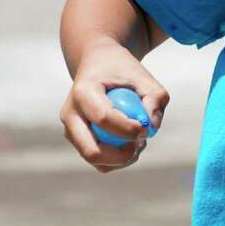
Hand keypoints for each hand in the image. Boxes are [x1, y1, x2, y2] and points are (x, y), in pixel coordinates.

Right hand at [59, 41, 169, 172]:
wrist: (97, 64)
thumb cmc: (121, 69)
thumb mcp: (142, 75)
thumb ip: (154, 96)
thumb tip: (152, 127)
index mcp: (83, 93)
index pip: (103, 118)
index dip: (127, 128)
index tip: (146, 128)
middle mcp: (70, 115)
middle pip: (91, 151)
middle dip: (121, 155)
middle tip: (142, 142)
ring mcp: (70, 130)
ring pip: (95, 160)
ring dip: (122, 158)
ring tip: (139, 140)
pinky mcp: (77, 140)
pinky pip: (98, 161)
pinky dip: (118, 160)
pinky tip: (131, 142)